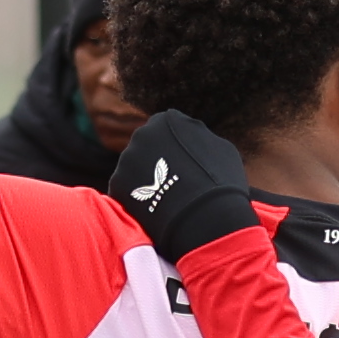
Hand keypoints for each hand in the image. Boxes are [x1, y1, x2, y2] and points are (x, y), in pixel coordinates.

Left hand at [108, 106, 262, 264]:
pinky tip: (153, 211)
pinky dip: (137, 200)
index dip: (176, 150)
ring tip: (164, 199)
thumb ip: (201, 139)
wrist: (204, 217)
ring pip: (135, 169)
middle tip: (172, 183)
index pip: (167, 131)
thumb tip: (195, 140)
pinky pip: (126, 191)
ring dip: (145, 181)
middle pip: (147, 148)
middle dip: (156, 162)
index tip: (184, 167)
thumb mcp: (221, 149)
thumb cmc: (220, 182)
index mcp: (167, 120)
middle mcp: (142, 133)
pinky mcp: (117, 183)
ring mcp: (127, 158)